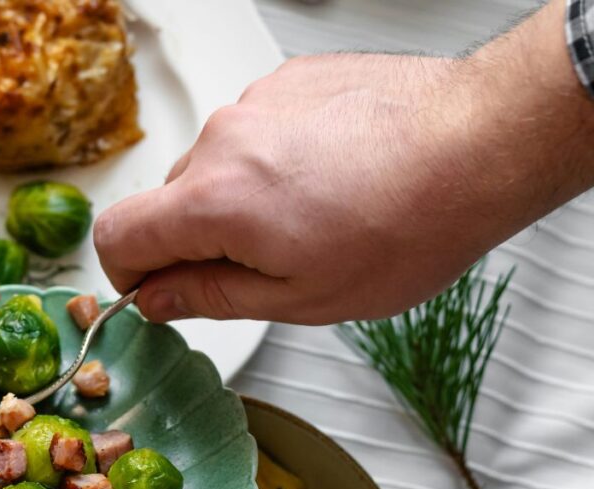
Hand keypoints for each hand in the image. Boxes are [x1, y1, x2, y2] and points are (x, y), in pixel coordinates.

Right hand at [95, 0, 593, 323]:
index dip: (126, 276)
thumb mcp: (300, 296)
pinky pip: (252, 131)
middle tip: (259, 267)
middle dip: (195, 241)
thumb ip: (209, 297)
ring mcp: (255, 102)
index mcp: (213, 201)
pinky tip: (327, 180)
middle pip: (166, 202)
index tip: (157, 291)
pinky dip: (271, 162)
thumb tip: (156, 299)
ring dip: (237, 200)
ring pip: (211, 167)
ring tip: (309, 218)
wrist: (480, 143)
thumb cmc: (406, 226)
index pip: (117, 235)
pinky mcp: (288, 80)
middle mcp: (222, 140)